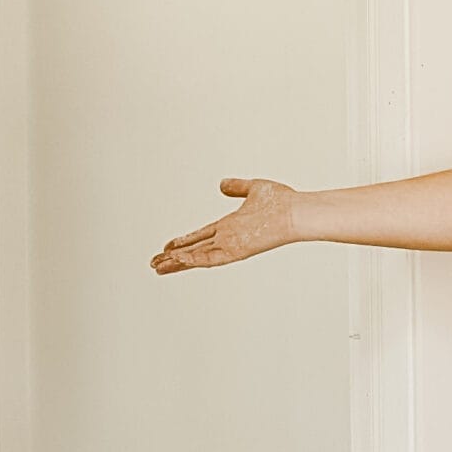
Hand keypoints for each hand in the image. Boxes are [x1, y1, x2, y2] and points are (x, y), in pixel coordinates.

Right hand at [151, 178, 298, 272]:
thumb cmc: (282, 202)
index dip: (183, 242)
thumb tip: (222, 184)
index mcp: (230, 226)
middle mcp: (228, 238)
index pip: (200, 236)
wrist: (297, 213)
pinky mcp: (238, 250)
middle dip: (173, 258)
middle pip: (194, 250)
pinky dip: (194, 260)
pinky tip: (179, 261)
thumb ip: (237, 187)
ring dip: (177, 262)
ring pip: (198, 257)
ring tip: (157, 267)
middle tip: (154, 264)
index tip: (168, 247)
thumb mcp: (255, 189)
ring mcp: (232, 245)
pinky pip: (211, 257)